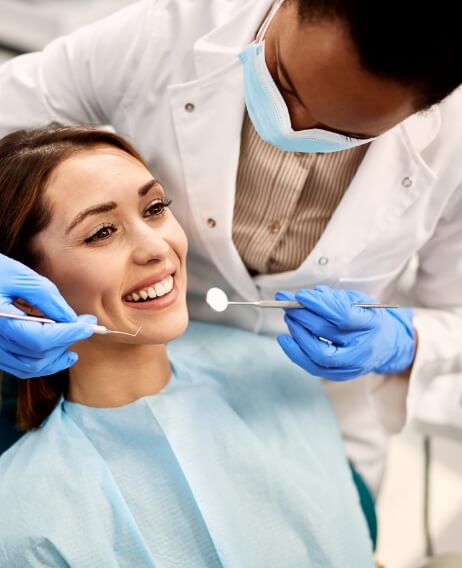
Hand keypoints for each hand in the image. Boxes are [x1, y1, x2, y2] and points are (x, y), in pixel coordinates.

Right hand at [0, 254, 95, 377]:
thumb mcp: (19, 275)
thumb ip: (46, 298)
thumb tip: (72, 319)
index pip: (41, 339)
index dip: (69, 334)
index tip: (89, 325)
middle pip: (38, 355)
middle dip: (66, 341)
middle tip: (87, 324)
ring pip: (29, 367)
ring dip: (56, 358)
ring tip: (75, 340)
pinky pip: (19, 366)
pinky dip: (41, 362)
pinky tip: (59, 351)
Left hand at [276, 285, 414, 380]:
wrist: (384, 345)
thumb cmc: (367, 319)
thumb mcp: (359, 301)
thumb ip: (334, 298)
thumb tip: (305, 297)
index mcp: (371, 323)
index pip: (342, 315)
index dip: (318, 304)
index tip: (300, 295)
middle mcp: (362, 347)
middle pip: (326, 332)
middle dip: (302, 316)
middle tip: (288, 304)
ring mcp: (350, 365)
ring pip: (317, 353)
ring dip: (297, 332)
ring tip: (289, 317)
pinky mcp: (337, 375)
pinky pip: (312, 366)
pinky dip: (295, 352)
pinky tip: (285, 339)